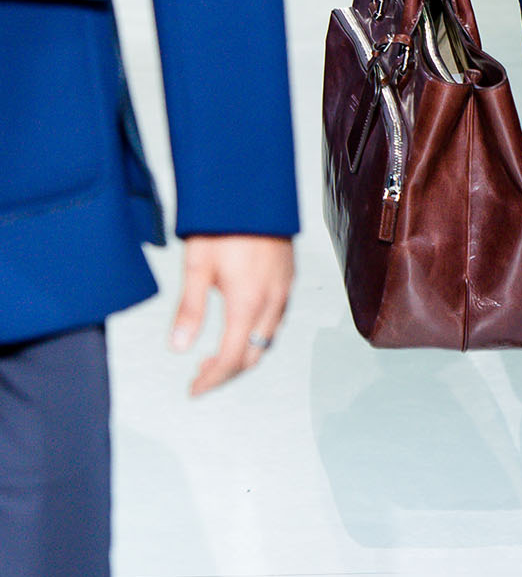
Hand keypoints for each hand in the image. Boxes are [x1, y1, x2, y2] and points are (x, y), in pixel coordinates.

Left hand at [169, 235, 293, 396]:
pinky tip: (239, 324)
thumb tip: (178, 349)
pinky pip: (277, 317)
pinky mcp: (288, 275)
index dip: (212, 380)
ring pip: (268, 337)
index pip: (232, 358)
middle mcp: (273, 299)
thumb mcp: (197, 265)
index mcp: (249, 302)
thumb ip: (189, 310)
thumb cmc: (223, 222)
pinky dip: (257, 333)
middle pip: (254, 353)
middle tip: (199, 376)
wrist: (253, 186)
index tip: (193, 390)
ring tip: (215, 355)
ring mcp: (284, 287)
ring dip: (244, 353)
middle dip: (227, 372)